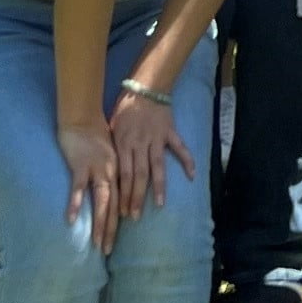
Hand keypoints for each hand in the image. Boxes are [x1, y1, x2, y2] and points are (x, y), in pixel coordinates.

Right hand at [59, 115, 119, 249]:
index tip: (118, 236)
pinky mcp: (80, 165)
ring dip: (100, 224)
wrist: (82, 115)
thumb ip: (111, 167)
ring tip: (98, 243)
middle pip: (114, 205)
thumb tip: (110, 184)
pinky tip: (72, 220)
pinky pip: (78, 188)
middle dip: (111, 229)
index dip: (121, 217)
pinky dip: (76, 204)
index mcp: (118, 168)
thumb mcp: (109, 150)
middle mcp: (111, 171)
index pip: (122, 198)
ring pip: (101, 201)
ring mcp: (96, 169)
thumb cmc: (94, 132)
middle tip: (108, 250)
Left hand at [110, 84, 194, 221]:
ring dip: (158, 186)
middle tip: (135, 216)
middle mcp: (140, 143)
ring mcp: (157, 138)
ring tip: (160, 204)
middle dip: (137, 197)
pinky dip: (187, 161)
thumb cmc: (125, 108)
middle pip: (139, 174)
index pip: (123, 174)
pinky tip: (192, 176)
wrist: (145, 87)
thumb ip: (114, 148)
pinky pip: (180, 148)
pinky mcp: (170, 132)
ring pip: (157, 166)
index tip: (120, 212)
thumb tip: (109, 171)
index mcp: (124, 143)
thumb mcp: (113, 127)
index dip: (122, 193)